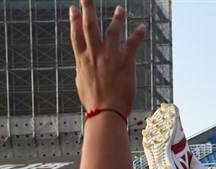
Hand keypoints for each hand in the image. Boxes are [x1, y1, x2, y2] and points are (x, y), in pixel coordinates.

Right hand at [70, 1, 145, 115]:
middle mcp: (94, 55)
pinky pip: (132, 44)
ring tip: (120, 9)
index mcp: (82, 60)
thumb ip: (82, 71)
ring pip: (112, 32)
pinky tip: (142, 27)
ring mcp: (110, 58)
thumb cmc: (94, 103)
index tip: (73, 9)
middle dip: (88, 9)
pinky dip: (138, 34)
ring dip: (117, 19)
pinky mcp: (125, 63)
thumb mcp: (82, 84)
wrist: (105, 112)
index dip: (74, 21)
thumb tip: (81, 67)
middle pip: (89, 27)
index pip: (76, 36)